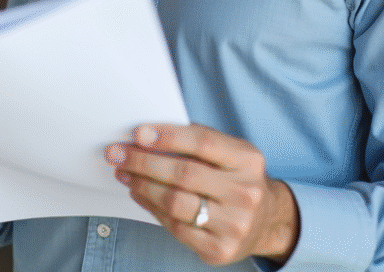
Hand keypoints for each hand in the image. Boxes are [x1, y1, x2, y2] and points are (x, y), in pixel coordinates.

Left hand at [105, 124, 299, 266]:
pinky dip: (151, 207)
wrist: (266, 222)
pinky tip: (140, 194)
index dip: (168, 136)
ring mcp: (234, 225)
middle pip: (184, 174)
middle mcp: (245, 194)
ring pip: (175, 202)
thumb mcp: (231, 152)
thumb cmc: (238, 179)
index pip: (203, 143)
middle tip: (118, 153)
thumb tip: (149, 135)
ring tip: (125, 173)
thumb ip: (199, 140)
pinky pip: (174, 226)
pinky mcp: (218, 249)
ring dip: (142, 185)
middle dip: (144, 161)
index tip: (139, 133)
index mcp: (248, 161)